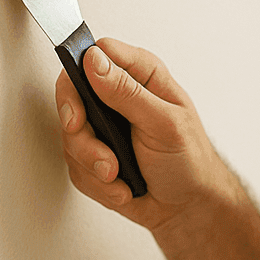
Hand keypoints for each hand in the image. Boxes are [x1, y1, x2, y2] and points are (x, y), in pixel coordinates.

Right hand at [55, 38, 241, 232]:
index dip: (79, 75)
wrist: (187, 206)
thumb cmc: (189, 160)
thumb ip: (128, 92)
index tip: (80, 111)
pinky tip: (121, 186)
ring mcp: (103, 126)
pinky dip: (97, 183)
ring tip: (118, 175)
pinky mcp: (93, 154)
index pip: (95, 54)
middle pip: (72, 95)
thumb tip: (93, 61)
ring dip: (93, 164)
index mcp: (141, 75)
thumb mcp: (164, 123)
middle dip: (80, 133)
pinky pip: (75, 165)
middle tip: (101, 154)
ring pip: (70, 136)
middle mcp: (118, 95)